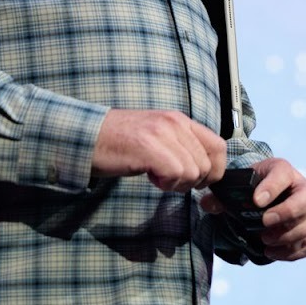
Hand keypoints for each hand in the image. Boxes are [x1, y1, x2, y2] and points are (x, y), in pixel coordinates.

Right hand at [92, 109, 227, 191]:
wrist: (86, 137)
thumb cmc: (119, 142)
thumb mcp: (158, 137)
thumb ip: (181, 146)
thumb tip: (204, 169)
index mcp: (179, 120)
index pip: (218, 146)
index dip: (215, 170)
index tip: (200, 182)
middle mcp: (175, 123)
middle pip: (208, 164)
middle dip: (193, 182)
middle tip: (170, 180)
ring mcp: (162, 134)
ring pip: (194, 172)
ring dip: (176, 184)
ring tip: (156, 176)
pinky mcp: (149, 148)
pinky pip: (176, 174)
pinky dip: (166, 184)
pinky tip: (150, 177)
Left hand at [202, 157, 305, 260]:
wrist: (261, 200)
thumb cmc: (249, 189)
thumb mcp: (236, 186)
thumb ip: (221, 196)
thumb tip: (207, 204)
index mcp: (282, 170)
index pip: (283, 173)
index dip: (272, 187)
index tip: (255, 201)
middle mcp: (301, 188)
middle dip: (288, 211)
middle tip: (264, 222)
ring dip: (289, 234)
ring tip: (264, 240)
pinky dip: (292, 251)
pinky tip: (271, 252)